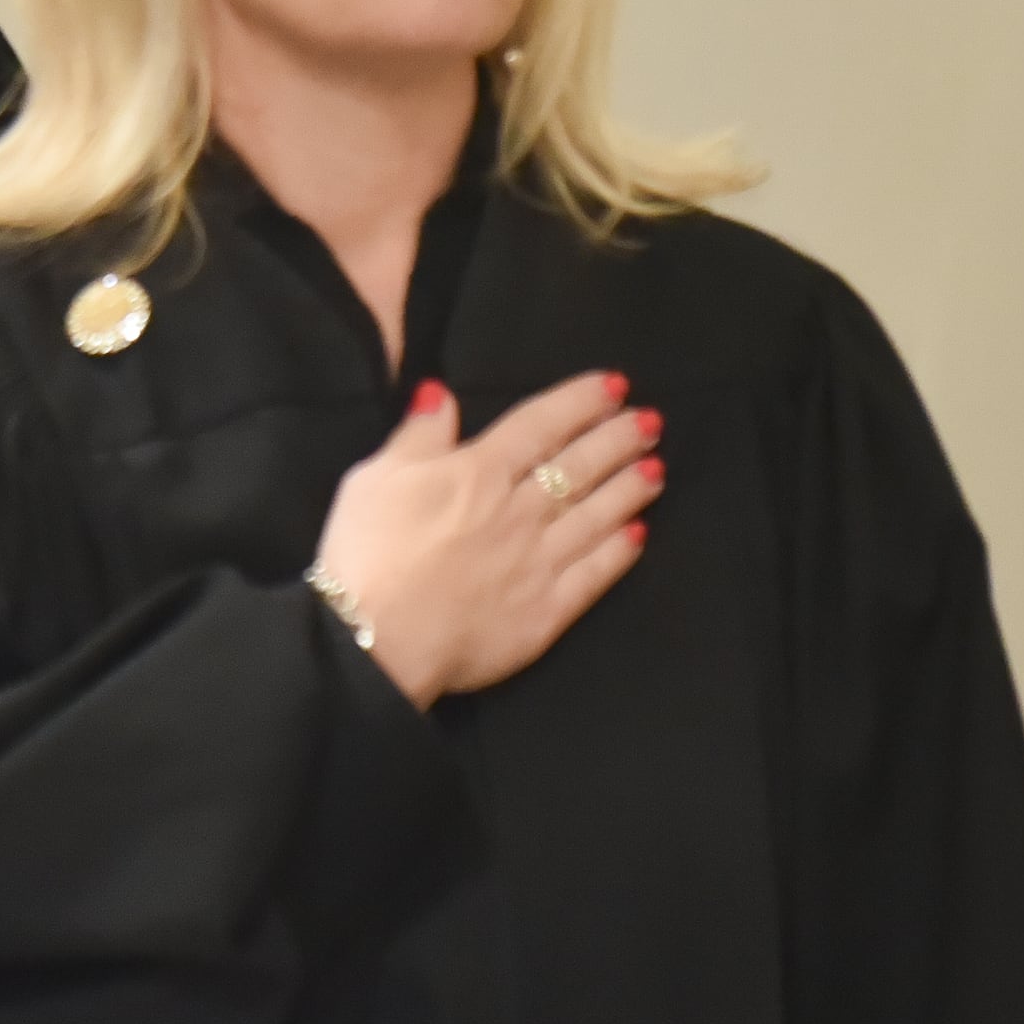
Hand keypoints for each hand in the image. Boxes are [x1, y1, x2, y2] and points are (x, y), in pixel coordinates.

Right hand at [307, 370, 661, 708]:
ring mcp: (538, 562)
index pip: (540, 425)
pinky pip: (592, 576)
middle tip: (651, 422)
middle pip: (579, 467)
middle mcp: (519, 511)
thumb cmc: (366, 552)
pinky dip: (618, 554)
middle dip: (619, 440)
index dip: (580, 402)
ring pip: (596, 516)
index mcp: (478, 472)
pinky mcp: (545, 612)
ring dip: (629, 490)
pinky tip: (637, 535)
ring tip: (657, 469)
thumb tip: (442, 393)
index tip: (614, 386)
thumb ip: (417, 435)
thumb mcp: (375, 477)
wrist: (375, 638)